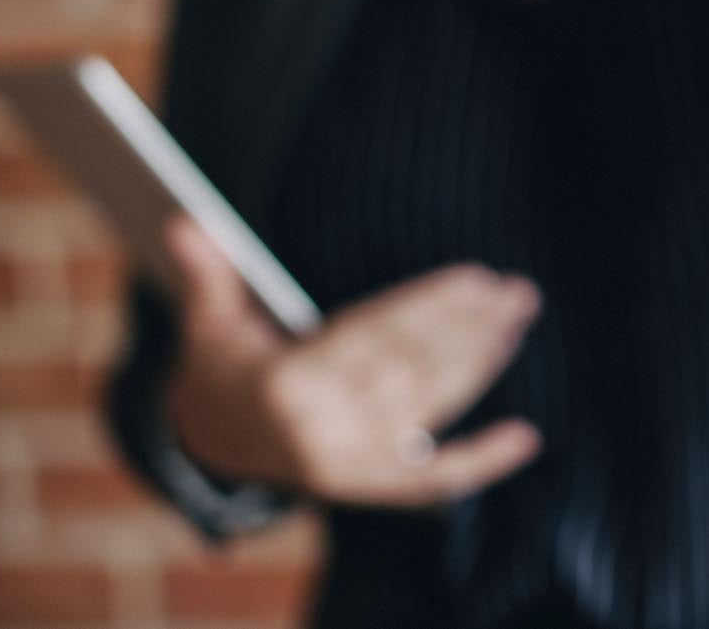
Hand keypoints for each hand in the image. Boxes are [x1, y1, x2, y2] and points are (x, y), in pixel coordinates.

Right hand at [160, 214, 542, 507]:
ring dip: (481, 361)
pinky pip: (434, 476)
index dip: (427, 307)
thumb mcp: (208, 322)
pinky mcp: (371, 487)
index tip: (476, 277)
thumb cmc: (224, 366)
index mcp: (285, 387)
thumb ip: (207, 273)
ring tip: (518, 317)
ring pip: (430, 406)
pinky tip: (525, 438)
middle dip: (468, 328)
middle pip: (410, 371)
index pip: (372, 338)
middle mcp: (320, 433)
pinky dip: (481, 459)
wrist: (216, 443)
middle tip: (515, 290)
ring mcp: (349, 465)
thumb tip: (183, 221)